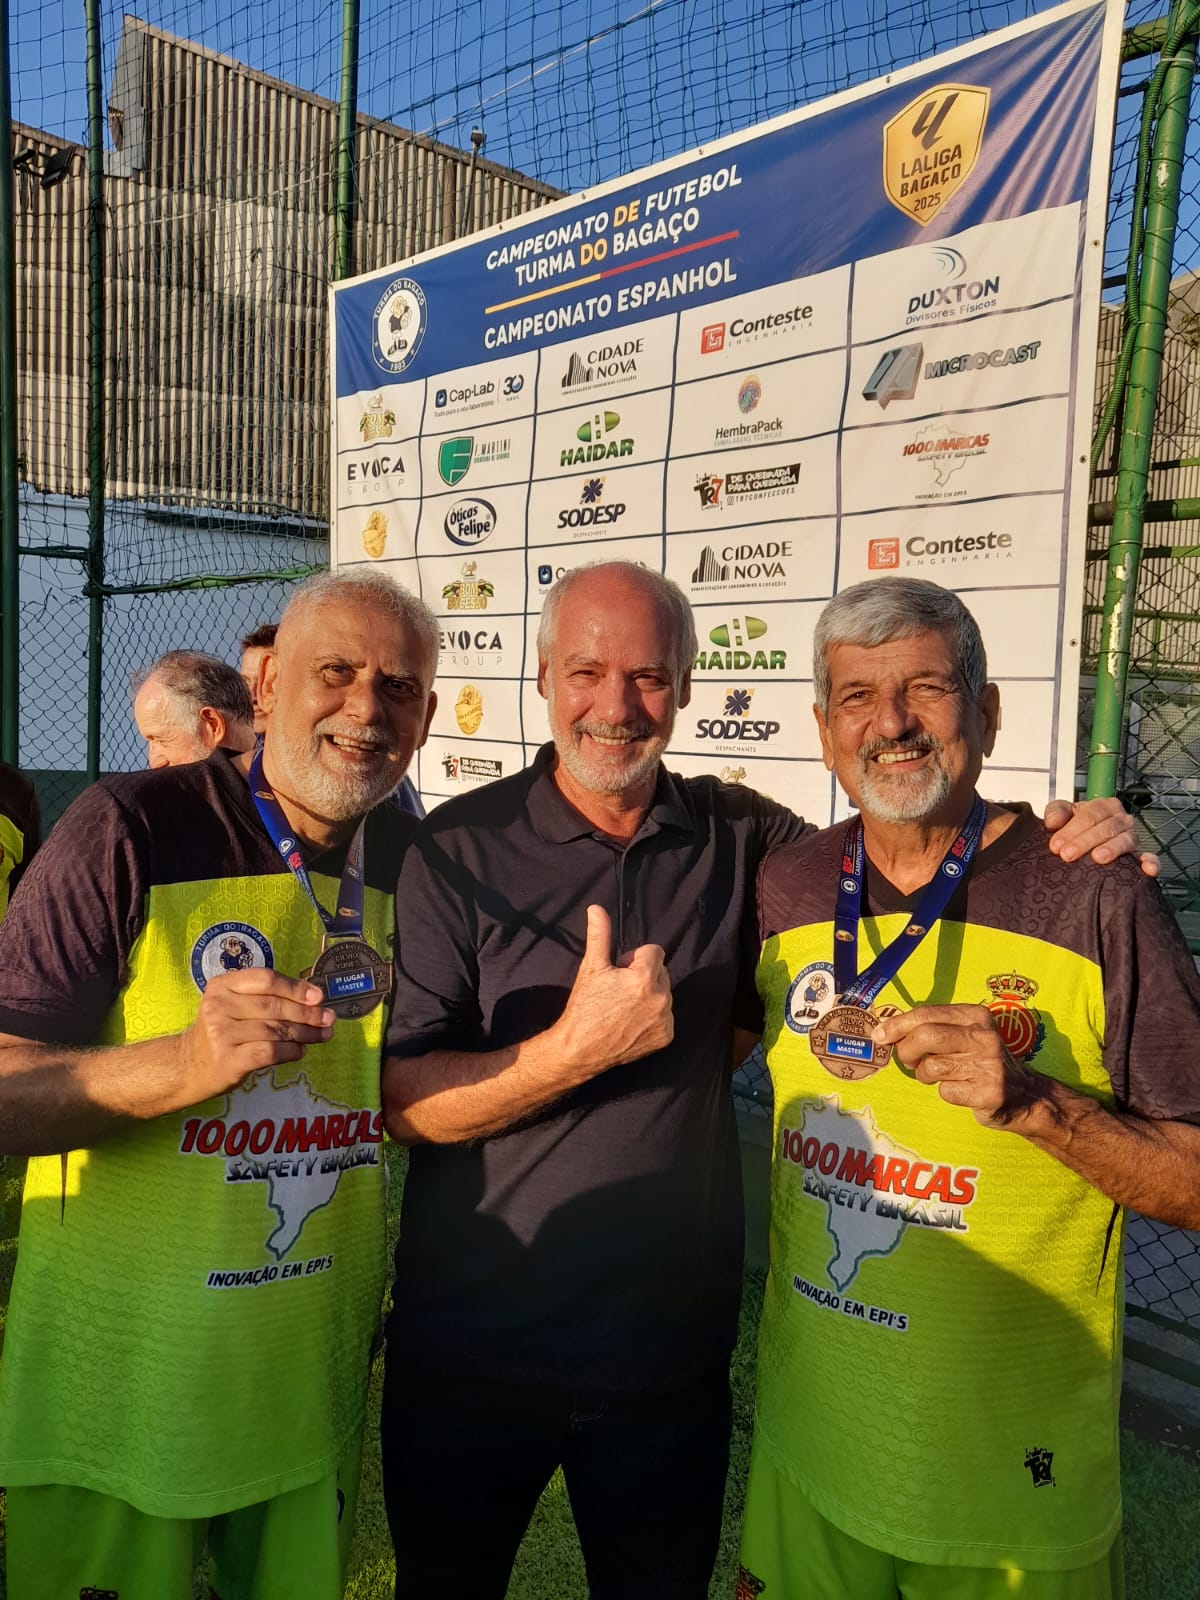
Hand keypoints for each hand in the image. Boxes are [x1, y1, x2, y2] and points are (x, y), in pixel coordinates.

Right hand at [177, 968, 334, 1101]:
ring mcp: (221, 1033)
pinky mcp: (227, 1059)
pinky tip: (300, 1051)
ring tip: (321, 1036)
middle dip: (307, 1014)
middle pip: (274, 1006)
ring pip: (275, 1030)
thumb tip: (313, 999)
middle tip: (329, 1019)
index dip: (296, 987)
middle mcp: (219, 1005)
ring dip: (305, 1034)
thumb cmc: (222, 1032)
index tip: (318, 997)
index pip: (266, 979)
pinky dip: (290, 1051)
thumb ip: (265, 998)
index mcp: (222, 985)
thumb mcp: (234, 1006)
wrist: (189, 1066)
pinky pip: (269, 1052)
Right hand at [554, 905, 673, 1077]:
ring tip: (624, 1007)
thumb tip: (596, 909)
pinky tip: (632, 1022)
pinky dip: (653, 1017)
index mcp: (644, 977)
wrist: (581, 1049)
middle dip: (644, 975)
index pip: (654, 951)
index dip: (634, 959)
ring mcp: (664, 1020)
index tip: (620, 971)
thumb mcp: (591, 968)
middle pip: (661, 972)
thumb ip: (599, 935)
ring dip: (650, 995)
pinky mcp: (665, 1036)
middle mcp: (660, 998)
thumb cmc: (585, 1007)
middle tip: (619, 990)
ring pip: (664, 993)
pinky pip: (666, 1016)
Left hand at [873, 1004, 1060, 1133]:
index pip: (926, 1014)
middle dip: (906, 1051)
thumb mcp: (964, 1036)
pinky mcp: (988, 1092)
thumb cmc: (981, 1063)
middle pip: (926, 1037)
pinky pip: (946, 1091)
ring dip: (925, 1075)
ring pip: (931, 1067)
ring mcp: (988, 1064)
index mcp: (975, 1016)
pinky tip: (962, 1090)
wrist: (1025, 1096)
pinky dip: (946, 1093)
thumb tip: (885, 1030)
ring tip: (942, 1076)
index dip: (898, 1024)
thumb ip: (931, 1029)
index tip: (879, 1035)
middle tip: (907, 1060)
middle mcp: (984, 1036)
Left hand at [1043, 797, 1157, 875]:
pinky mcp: (1138, 855)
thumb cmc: (1075, 824)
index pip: (1090, 815)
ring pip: (1125, 841)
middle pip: (1105, 828)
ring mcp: (1132, 837)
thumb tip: (1053, 822)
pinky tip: (1148, 870)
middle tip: (1067, 855)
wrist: (1085, 839)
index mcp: (1104, 806)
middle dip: (1084, 842)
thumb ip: (1056, 812)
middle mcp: (1121, 819)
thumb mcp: (1063, 813)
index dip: (1072, 829)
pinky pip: (1148, 857)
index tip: (1056, 845)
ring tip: (1098, 858)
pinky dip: (1150, 862)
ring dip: (1112, 849)